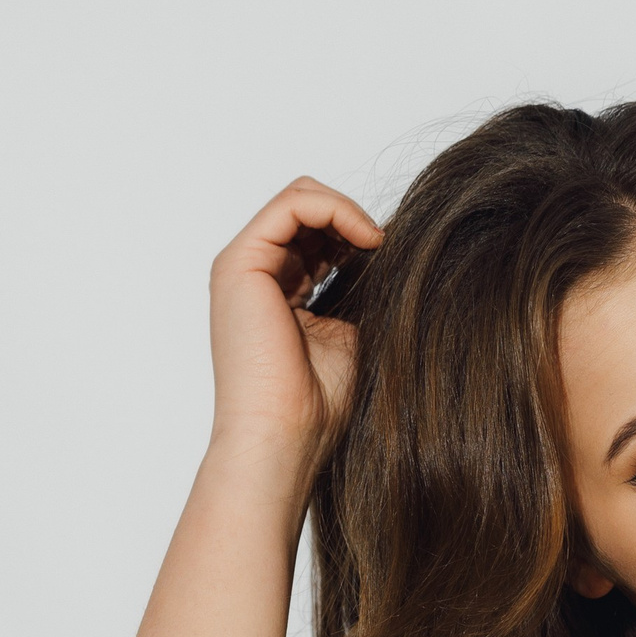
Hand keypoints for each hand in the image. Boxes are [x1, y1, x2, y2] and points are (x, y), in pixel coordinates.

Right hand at [207, 178, 382, 480]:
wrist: (286, 436)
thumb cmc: (318, 405)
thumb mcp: (353, 334)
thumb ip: (360, 293)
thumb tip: (394, 257)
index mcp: (280, 292)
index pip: (317, 236)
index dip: (358, 236)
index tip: (393, 260)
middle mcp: (256, 275)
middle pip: (307, 212)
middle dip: (353, 220)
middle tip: (388, 250)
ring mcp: (244, 266)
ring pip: (300, 199)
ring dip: (348, 212)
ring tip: (378, 244)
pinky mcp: (241, 263)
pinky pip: (293, 205)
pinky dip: (336, 210)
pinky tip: (367, 239)